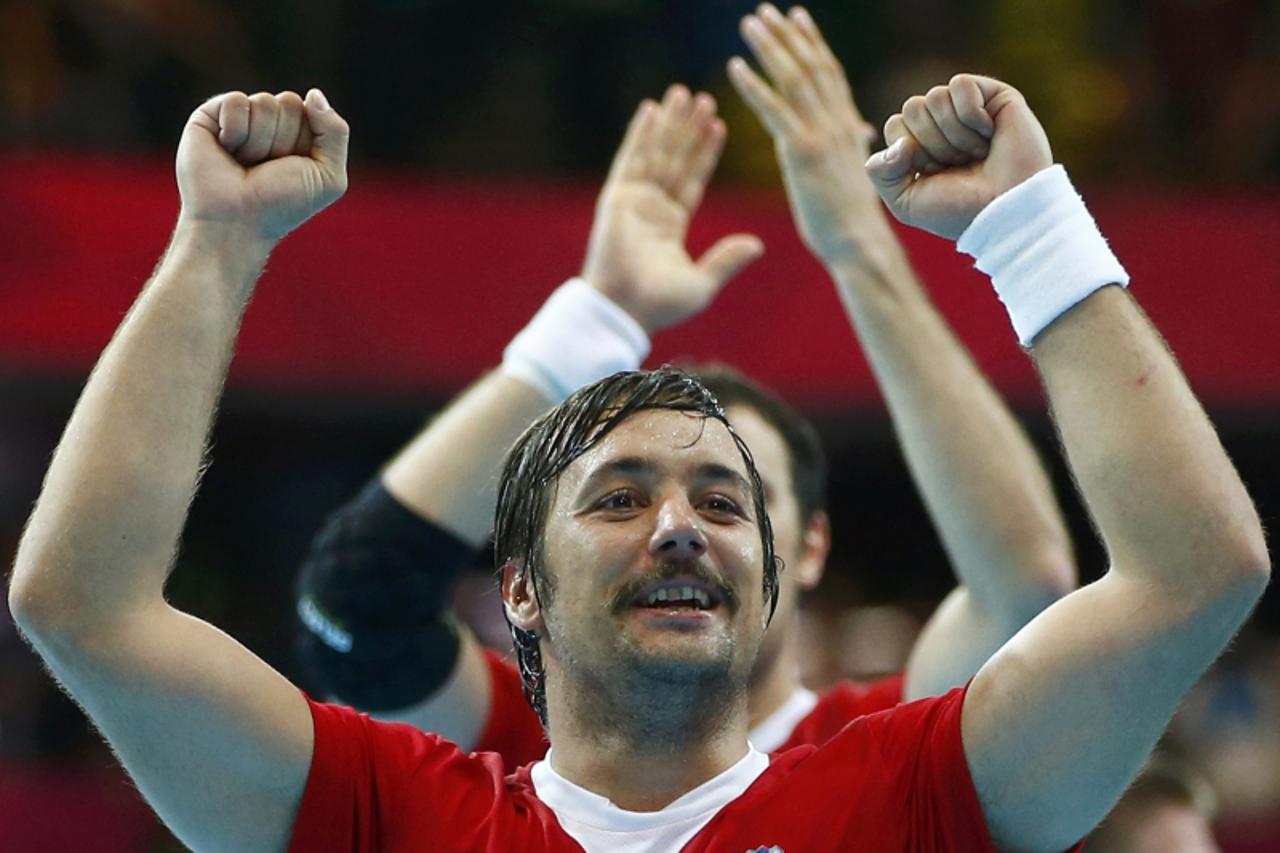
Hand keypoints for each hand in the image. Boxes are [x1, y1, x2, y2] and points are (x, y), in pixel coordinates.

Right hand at [175, 89, 349, 244]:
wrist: (237, 222)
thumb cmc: (282, 204)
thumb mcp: (328, 176)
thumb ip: (335, 132)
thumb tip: (314, 93)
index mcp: (298, 133)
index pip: (311, 108)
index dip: (305, 140)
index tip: (291, 167)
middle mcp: (269, 123)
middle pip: (289, 101)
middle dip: (282, 139)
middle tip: (266, 167)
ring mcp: (240, 118)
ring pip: (264, 102)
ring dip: (259, 141)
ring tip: (245, 163)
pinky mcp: (210, 116)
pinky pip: (236, 101)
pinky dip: (236, 130)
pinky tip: (226, 150)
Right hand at [581, 85, 763, 334]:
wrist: (625, 310)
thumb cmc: (660, 305)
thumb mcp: (702, 283)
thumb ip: (727, 260)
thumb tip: (758, 244)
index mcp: (670, 225)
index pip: (693, 179)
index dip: (706, 152)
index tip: (720, 125)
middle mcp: (651, 208)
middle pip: (675, 158)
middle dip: (689, 128)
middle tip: (705, 97)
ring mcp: (633, 201)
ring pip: (656, 152)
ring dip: (669, 123)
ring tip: (683, 93)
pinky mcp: (617, 198)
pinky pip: (631, 159)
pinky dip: (641, 134)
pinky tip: (652, 109)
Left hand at [728, 4, 884, 267]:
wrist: (859, 244)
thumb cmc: (853, 219)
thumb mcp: (853, 173)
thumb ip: (850, 146)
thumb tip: (857, 132)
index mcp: (846, 127)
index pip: (829, 73)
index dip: (812, 43)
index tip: (797, 17)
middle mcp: (836, 122)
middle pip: (810, 66)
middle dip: (787, 35)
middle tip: (766, 9)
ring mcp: (821, 134)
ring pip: (793, 79)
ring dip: (769, 48)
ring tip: (749, 23)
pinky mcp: (802, 152)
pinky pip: (774, 110)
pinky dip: (753, 85)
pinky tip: (734, 67)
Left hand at [864, 75, 1051, 239]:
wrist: (1003, 211)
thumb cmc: (957, 210)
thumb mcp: (904, 202)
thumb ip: (879, 171)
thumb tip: (899, 141)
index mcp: (922, 144)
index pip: (895, 125)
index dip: (910, 153)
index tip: (935, 175)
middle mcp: (944, 124)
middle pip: (912, 107)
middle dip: (932, 143)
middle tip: (959, 165)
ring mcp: (969, 108)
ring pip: (935, 96)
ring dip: (954, 134)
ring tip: (976, 154)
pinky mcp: (995, 96)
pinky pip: (961, 84)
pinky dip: (971, 115)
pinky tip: (989, 134)